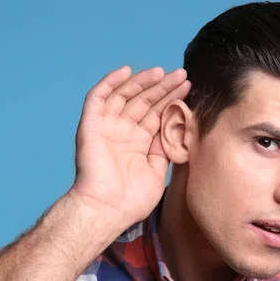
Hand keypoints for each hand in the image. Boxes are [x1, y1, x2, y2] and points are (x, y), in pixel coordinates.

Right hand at [69, 66, 190, 229]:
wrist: (108, 209)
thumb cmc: (132, 199)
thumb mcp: (158, 170)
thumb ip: (165, 147)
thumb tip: (178, 126)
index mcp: (138, 142)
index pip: (156, 113)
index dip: (171, 99)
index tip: (188, 87)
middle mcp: (123, 132)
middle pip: (143, 101)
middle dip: (162, 87)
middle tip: (181, 74)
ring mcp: (107, 127)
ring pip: (124, 95)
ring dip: (142, 82)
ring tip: (162, 72)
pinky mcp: (91, 125)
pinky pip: (98, 98)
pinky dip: (110, 82)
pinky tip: (126, 71)